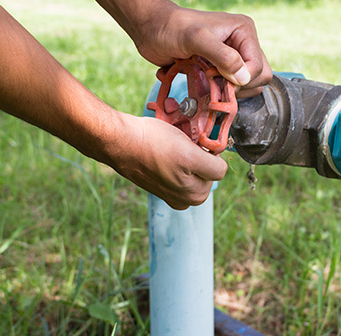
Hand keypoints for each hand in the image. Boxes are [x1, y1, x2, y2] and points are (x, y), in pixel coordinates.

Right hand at [109, 114, 227, 209]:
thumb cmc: (152, 142)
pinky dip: (177, 167)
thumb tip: (219, 167)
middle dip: (200, 159)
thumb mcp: (188, 150)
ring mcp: (173, 196)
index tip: (197, 143)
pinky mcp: (162, 192)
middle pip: (208, 174)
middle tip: (184, 146)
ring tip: (173, 151)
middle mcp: (185, 199)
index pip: (219, 169)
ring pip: (194, 174)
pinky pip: (180, 177)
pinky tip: (165, 157)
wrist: (121, 143)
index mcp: (195, 192)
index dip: (210, 152)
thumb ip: (212, 164)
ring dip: (189, 164)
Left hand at [134, 3, 272, 97]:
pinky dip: (212, 91)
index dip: (242, 80)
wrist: (151, 27)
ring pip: (242, 87)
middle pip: (256, 79)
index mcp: (244, 32)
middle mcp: (241, 45)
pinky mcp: (216, 69)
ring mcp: (229, 58)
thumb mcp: (198, 39)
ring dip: (223, 91)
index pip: (259, 68)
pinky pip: (224, 88)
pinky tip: (196, 82)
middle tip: (213, 83)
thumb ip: (223, 57)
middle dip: (237, 87)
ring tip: (203, 82)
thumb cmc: (172, 27)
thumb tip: (244, 78)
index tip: (219, 80)